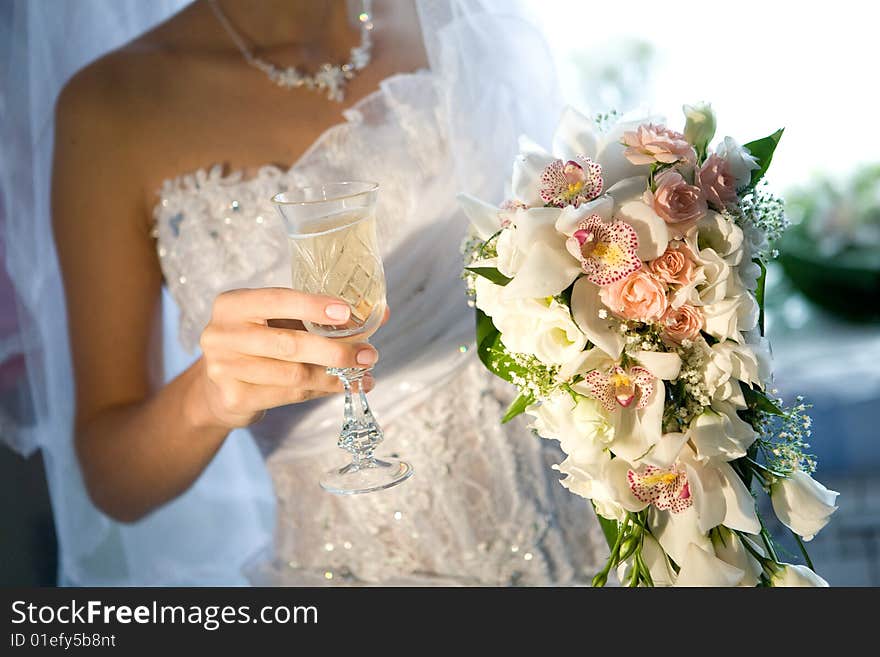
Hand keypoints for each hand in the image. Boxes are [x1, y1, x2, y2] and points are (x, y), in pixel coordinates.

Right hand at [197, 287, 378, 427]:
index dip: (313, 306)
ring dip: (334, 376)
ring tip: (362, 375)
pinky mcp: (235, 398)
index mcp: (232, 304)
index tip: (347, 312)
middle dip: (335, 350)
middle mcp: (221, 334)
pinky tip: (342, 386)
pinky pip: (290, 395)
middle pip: (289, 344)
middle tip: (369, 354)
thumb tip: (380, 314)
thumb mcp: (280, 320)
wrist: (219, 388)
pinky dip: (322, 390)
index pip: (277, 300)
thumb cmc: (258, 343)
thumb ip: (320, 315)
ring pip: (294, 374)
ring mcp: (224, 369)